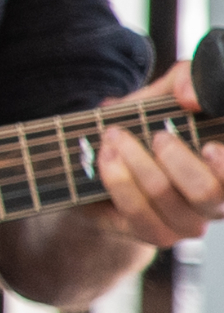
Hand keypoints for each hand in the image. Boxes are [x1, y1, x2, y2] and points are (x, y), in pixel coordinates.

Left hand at [87, 64, 214, 252]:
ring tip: (114, 137)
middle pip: (207, 192)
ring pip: (166, 199)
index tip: (208, 146)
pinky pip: (138, 214)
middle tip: (155, 135)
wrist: (101, 162)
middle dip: (175, 158)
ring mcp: (186, 223)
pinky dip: (118, 180)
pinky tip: (107, 157)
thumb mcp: (165, 93)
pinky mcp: (154, 234)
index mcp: (223, 168)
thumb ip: (186, 78)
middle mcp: (216, 201)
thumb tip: (192, 97)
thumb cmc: (145, 124)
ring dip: (136, 162)